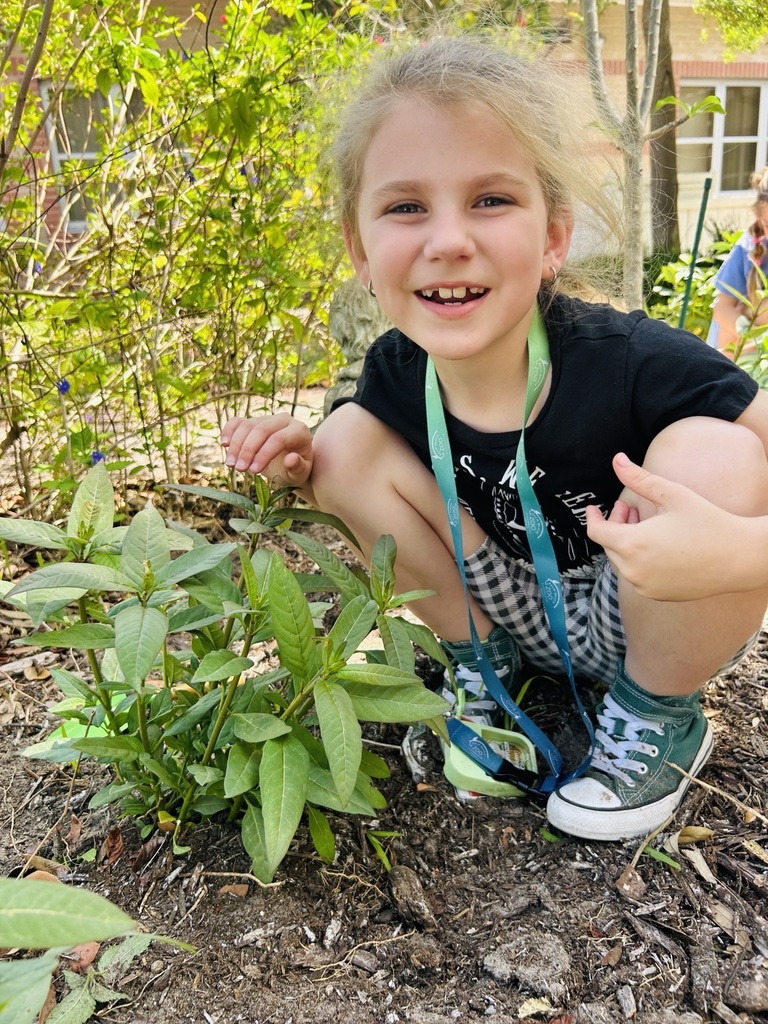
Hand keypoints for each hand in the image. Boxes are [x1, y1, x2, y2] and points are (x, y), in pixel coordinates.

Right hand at [221, 413, 313, 487]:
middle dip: (247, 450)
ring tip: (231, 465)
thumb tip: (291, 459)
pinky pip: (238, 422)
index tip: (253, 471)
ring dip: (236, 445)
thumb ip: (298, 467)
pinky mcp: (254, 421)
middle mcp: (283, 419)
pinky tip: (224, 445)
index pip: (278, 439)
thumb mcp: (301, 473)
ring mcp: (267, 418)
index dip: (264, 454)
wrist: (291, 463)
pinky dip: (228, 431)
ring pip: (247, 426)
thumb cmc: (296, 469)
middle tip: (239, 469)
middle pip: (261, 430)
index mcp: (299, 431)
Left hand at [586, 453, 765, 600]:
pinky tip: (656, 545)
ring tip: (644, 523)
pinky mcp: (657, 595)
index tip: (593, 508)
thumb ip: (639, 478)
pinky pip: (637, 575)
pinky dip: (638, 559)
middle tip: (630, 508)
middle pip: (609, 545)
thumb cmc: (706, 522)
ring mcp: (644, 586)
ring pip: (622, 561)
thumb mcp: (671, 494)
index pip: (597, 532)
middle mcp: (633, 571)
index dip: (593, 517)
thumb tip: (616, 459)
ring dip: (626, 542)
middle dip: (614, 525)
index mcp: (632, 545)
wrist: (739, 558)